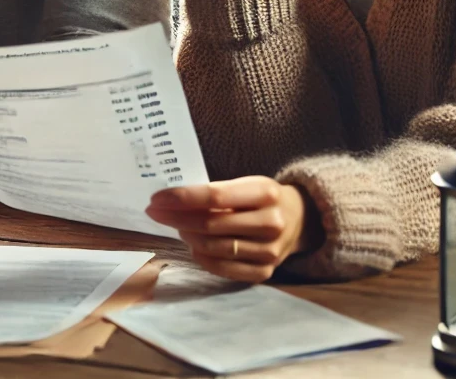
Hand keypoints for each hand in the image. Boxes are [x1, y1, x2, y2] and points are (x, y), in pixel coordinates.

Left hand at [145, 176, 321, 282]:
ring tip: (177, 226)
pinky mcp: (264, 271)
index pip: (215, 195)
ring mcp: (269, 251)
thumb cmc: (263, 198)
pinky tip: (193, 244)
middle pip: (210, 223)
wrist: (299, 219)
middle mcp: (270, 223)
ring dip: (187, 236)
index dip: (182, 198)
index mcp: (265, 192)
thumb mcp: (247, 184)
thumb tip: (173, 200)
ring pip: (213, 247)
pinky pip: (222, 268)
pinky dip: (201, 256)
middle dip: (176, 218)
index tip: (158, 199)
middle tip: (155, 212)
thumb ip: (217, 192)